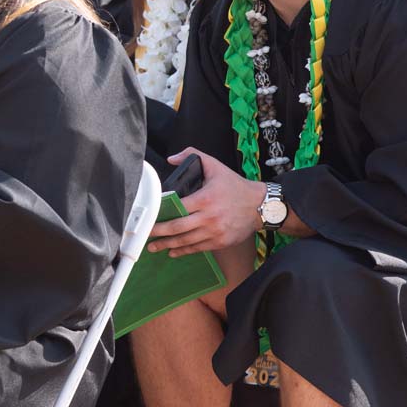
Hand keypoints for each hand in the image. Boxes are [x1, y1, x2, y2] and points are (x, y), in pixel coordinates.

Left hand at [147, 148, 266, 256]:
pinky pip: (198, 248)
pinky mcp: (220, 242)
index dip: (161, 212)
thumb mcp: (215, 166)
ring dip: (167, 245)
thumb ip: (192, 155)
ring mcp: (215, 232)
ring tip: (153, 247)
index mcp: (205, 198)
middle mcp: (209, 217)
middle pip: (178, 227)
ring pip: (186, 241)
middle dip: (159, 232)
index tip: (148, 215)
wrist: (261, 206)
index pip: (178, 207)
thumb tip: (171, 159)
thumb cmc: (235, 186)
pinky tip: (172, 252)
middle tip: (145, 234)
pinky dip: (183, 251)